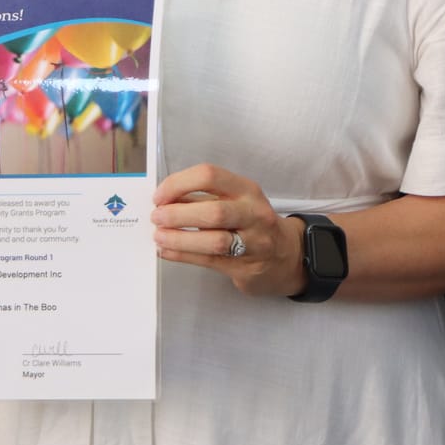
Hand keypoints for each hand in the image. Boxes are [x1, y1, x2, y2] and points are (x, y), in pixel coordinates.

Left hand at [151, 163, 306, 297]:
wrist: (287, 256)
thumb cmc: (252, 224)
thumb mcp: (235, 201)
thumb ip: (202, 198)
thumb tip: (165, 198)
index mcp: (247, 190)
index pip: (210, 176)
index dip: (179, 184)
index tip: (160, 195)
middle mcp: (253, 214)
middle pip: (214, 211)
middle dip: (178, 214)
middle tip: (157, 217)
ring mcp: (253, 243)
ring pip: (214, 240)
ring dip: (180, 238)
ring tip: (159, 236)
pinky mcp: (245, 268)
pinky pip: (209, 261)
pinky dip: (183, 255)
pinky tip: (167, 251)